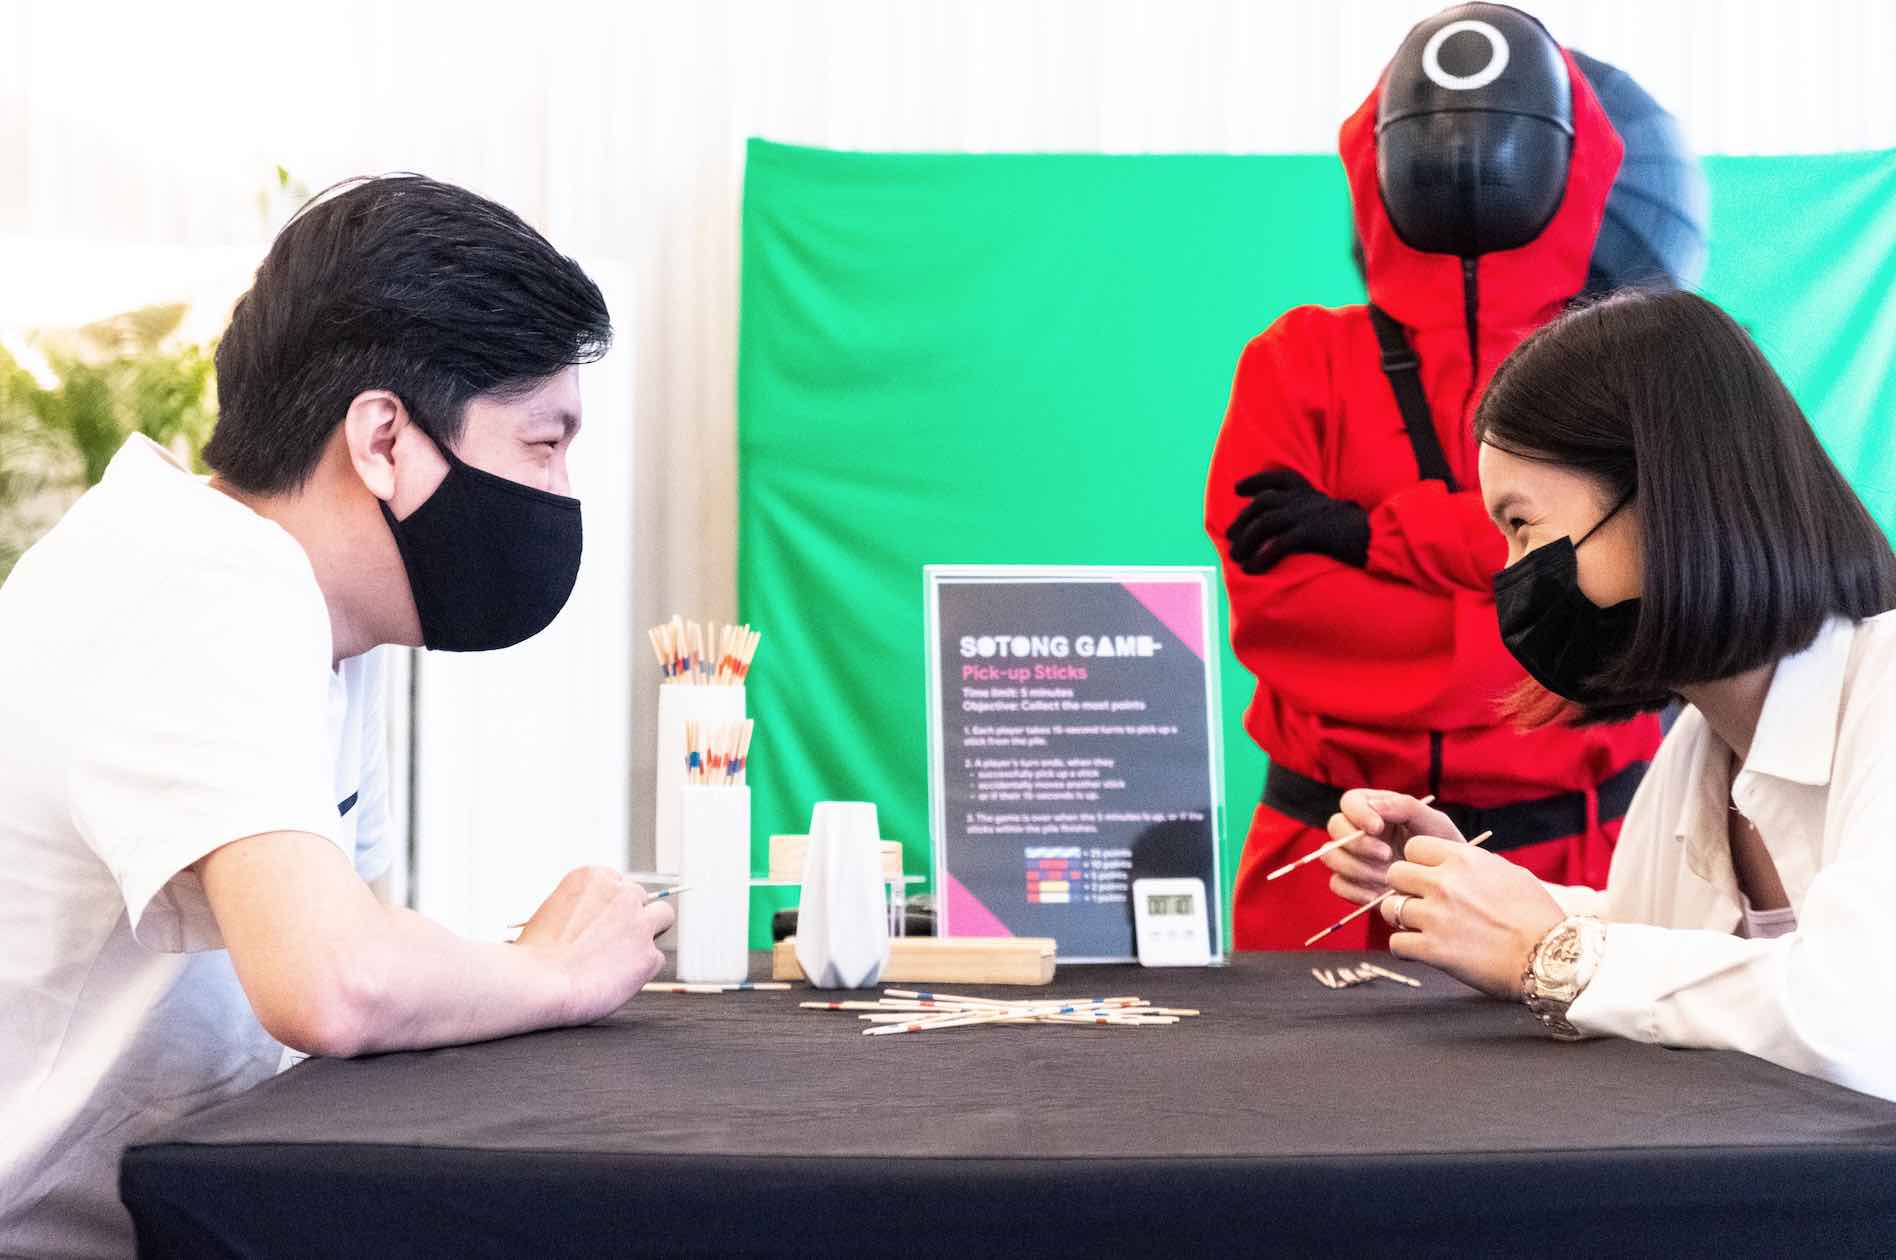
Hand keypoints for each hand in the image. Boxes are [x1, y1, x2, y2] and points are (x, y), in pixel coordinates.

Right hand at [514, 867, 674, 1023]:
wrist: (537, 982)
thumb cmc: (534, 955)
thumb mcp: (553, 911)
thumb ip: (583, 908)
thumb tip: (598, 921)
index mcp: (594, 877)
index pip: (618, 883)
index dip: (609, 906)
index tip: (599, 924)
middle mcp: (622, 892)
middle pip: (642, 897)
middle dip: (632, 916)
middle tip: (615, 942)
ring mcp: (640, 923)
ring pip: (663, 917)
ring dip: (649, 934)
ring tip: (625, 957)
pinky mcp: (650, 955)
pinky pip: (655, 958)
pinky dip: (640, 970)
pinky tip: (615, 980)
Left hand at [1226, 469, 1369, 573]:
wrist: (1380, 540)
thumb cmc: (1357, 533)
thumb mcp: (1332, 515)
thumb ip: (1312, 515)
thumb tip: (1291, 530)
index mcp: (1311, 493)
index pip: (1280, 478)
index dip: (1256, 480)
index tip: (1238, 489)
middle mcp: (1306, 500)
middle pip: (1263, 502)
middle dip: (1242, 519)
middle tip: (1230, 537)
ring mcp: (1307, 515)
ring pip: (1265, 522)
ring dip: (1246, 540)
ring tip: (1237, 557)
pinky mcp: (1311, 533)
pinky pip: (1278, 544)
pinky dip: (1262, 556)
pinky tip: (1253, 569)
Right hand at [1320, 789, 1464, 905]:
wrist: (1452, 888)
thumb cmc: (1445, 848)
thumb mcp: (1434, 822)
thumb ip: (1406, 806)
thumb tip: (1374, 805)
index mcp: (1376, 810)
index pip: (1350, 801)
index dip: (1358, 813)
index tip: (1378, 827)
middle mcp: (1360, 831)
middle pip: (1335, 827)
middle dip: (1358, 843)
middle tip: (1387, 855)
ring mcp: (1354, 858)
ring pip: (1331, 855)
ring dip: (1356, 867)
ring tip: (1387, 877)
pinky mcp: (1353, 883)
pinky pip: (1338, 884)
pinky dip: (1355, 890)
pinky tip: (1380, 895)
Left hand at [1382, 835, 1565, 998]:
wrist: (1551, 958)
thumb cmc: (1538, 916)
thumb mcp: (1509, 873)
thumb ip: (1474, 864)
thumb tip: (1455, 862)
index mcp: (1464, 859)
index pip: (1414, 846)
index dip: (1418, 862)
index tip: (1427, 876)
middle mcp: (1445, 883)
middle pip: (1395, 873)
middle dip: (1404, 887)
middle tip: (1419, 901)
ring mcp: (1435, 916)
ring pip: (1390, 908)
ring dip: (1401, 918)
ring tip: (1419, 927)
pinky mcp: (1432, 949)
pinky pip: (1396, 942)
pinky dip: (1405, 948)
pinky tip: (1420, 950)